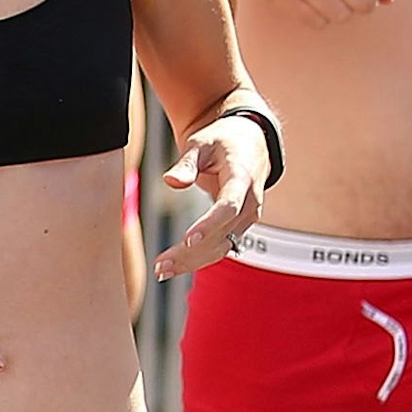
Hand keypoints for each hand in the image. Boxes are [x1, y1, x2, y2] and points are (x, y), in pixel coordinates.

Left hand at [155, 122, 262, 277]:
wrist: (248, 142)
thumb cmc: (220, 140)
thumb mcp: (201, 143)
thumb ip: (186, 163)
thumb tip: (170, 181)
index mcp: (242, 177)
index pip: (229, 206)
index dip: (210, 224)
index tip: (188, 239)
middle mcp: (250, 202)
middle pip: (222, 233)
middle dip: (191, 251)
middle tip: (161, 264)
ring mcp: (247, 217)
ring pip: (221, 246)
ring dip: (192, 261)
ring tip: (161, 271)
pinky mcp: (239, 226)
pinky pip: (220, 247)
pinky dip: (197, 259)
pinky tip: (172, 268)